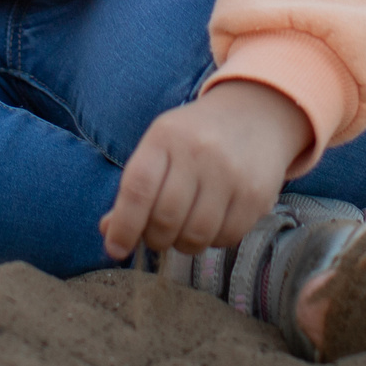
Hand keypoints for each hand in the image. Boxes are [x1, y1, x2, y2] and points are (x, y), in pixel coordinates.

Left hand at [100, 81, 310, 261]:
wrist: (255, 116)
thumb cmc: (195, 137)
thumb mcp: (160, 147)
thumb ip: (134, 188)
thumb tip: (110, 232)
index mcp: (166, 136)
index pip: (138, 188)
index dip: (124, 225)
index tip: (115, 249)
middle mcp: (199, 152)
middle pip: (166, 218)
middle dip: (154, 238)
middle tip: (157, 235)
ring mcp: (231, 174)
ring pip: (196, 234)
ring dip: (183, 244)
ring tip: (183, 231)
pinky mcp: (256, 195)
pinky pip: (226, 238)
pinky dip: (212, 241)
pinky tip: (212, 223)